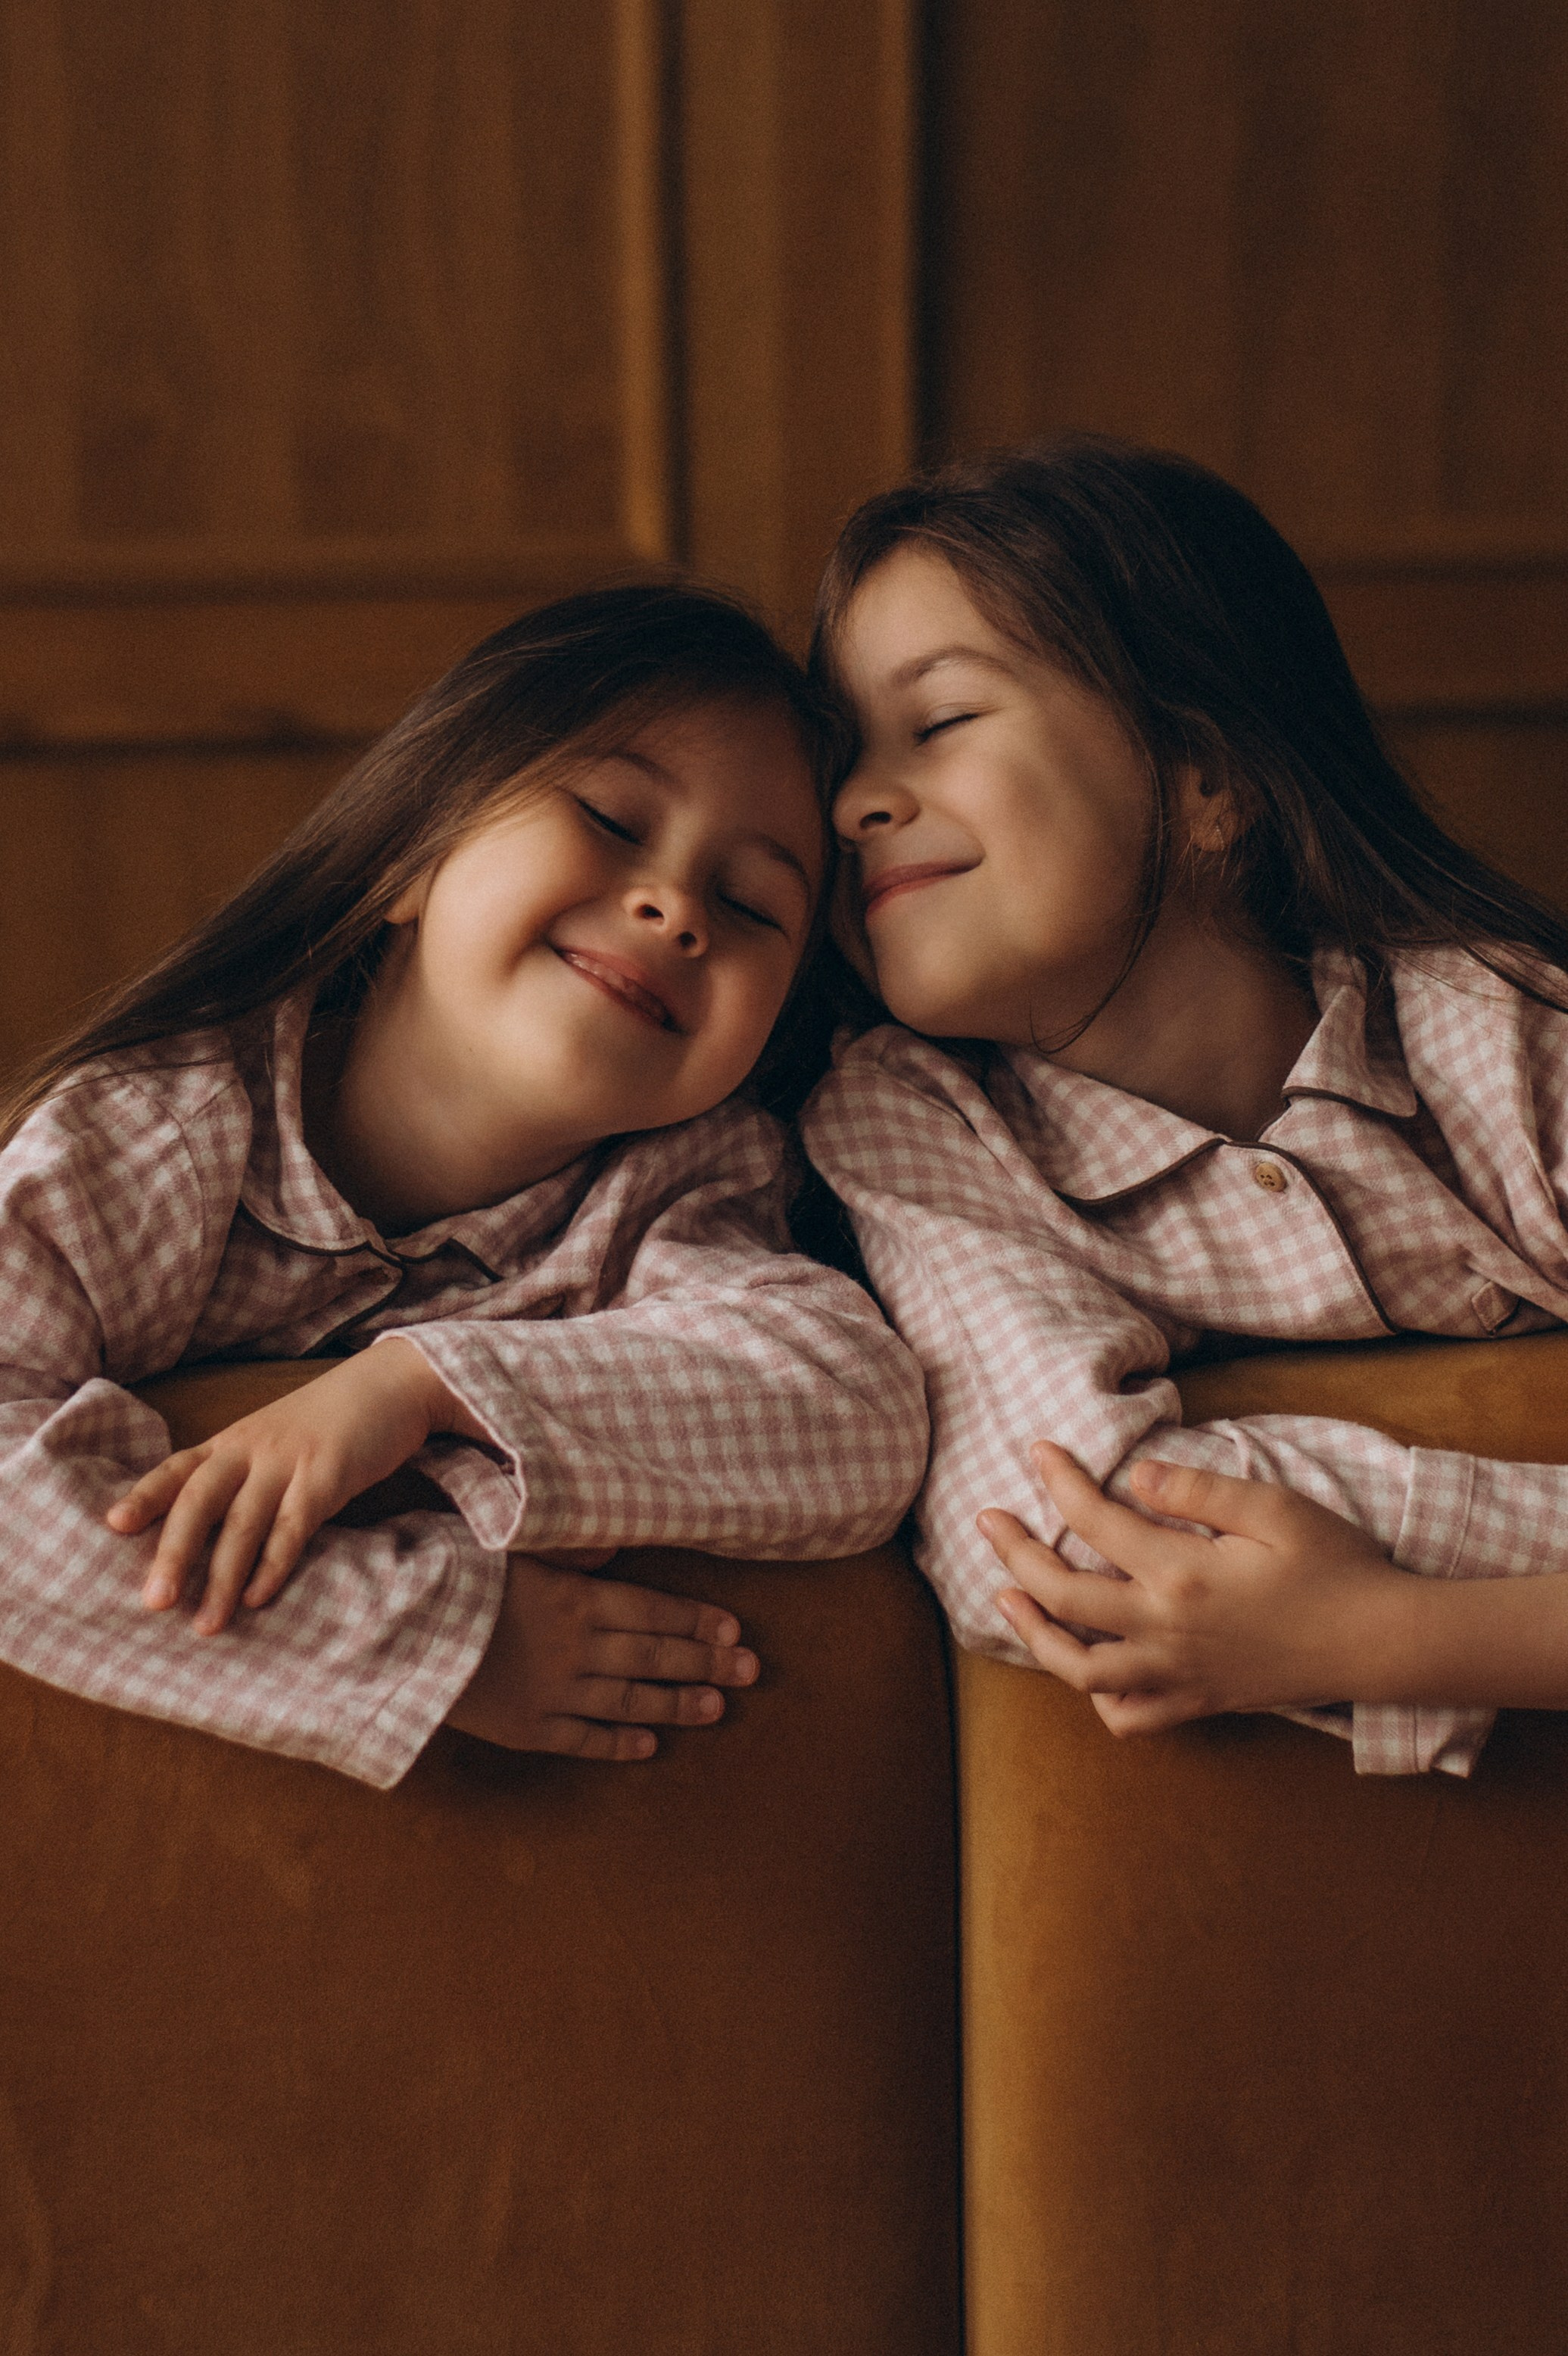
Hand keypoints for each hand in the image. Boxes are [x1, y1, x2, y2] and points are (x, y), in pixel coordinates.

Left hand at [111, 1340, 453, 1631]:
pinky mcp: (327, 1476)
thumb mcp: (276, 1438)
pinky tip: (258, 1597)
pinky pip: (293, 1526)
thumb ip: (244, 1474)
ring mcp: (288, 1461)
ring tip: (206, 1624)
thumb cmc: (332, 1419)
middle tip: (153, 1602)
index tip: (114, 1526)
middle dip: (174, 1553)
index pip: (178, 1468)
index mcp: (233, 1441)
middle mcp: (252, 1449)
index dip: (145, 1496)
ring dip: (221, 1579)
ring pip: (243, 1524)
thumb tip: (212, 1533)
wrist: (393, 1384)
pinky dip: (273, 1564)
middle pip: (200, 1501)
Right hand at [445, 1556, 760, 1759]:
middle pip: (654, 1658)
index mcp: (574, 1600)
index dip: (697, 1622)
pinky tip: (648, 1746)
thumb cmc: (450, 1579)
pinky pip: (583, 1739)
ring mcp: (553, 1694)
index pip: (653, 1611)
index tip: (735, 1631)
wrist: (394, 1637)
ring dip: (677, 1705)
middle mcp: (575, 1650)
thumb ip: (568, 1552)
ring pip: (629, 1701)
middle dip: (707, 1664)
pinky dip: (618, 1742)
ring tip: (717, 1709)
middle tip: (752, 1672)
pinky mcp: (526, 1729)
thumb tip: (613, 1549)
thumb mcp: (512, 1548)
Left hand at [977, 1442, 1406, 1736]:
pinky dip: (1098, 1698)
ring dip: (1033, 1633)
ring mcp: (1179, 1674)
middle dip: (1015, 1554)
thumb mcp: (1273, 1508)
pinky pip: (1130, 1717)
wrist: (1381, 1640)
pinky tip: (1086, 1669)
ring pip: (1080, 1669)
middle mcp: (1166, 1630)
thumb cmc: (1335, 1565)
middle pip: (1063, 1597)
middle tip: (988, 1522)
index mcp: (1182, 1574)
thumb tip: (1134, 1477)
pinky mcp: (1199, 1701)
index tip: (1037, 1452)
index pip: (1094, 1522)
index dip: (1059, 1482)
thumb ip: (1198, 1491)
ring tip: (1007, 1598)